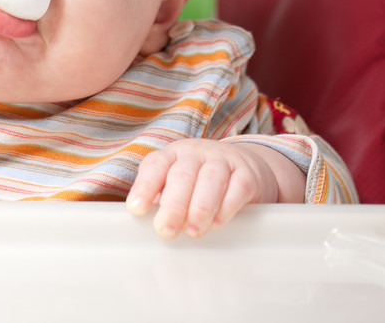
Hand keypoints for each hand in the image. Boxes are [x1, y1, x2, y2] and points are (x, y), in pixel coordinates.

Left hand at [126, 139, 297, 238]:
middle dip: (173, 205)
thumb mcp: (177, 184)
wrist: (246, 167)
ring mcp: (223, 160)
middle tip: (167, 231)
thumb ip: (162, 200)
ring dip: (199, 208)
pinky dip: (225, 207)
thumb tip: (144, 223)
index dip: (144, 187)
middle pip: (182, 175)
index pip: (155, 165)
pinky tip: (216, 223)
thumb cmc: (200, 182)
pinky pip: (237, 187)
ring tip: (193, 232)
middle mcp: (196, 153)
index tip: (137, 210)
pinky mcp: (247, 173)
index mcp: (172, 155)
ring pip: (210, 179)